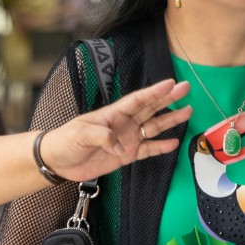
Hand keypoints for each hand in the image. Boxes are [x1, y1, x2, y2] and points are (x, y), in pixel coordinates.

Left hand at [39, 78, 192, 183]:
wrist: (57, 161)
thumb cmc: (65, 141)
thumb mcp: (81, 134)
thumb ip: (102, 137)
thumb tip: (121, 147)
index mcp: (113, 114)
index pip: (137, 99)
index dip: (154, 91)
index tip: (170, 83)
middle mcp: (123, 124)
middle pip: (150, 108)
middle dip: (168, 98)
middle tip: (186, 88)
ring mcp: (126, 139)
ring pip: (153, 127)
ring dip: (170, 120)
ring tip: (188, 111)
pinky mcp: (125, 156)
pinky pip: (147, 150)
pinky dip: (160, 147)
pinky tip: (173, 142)